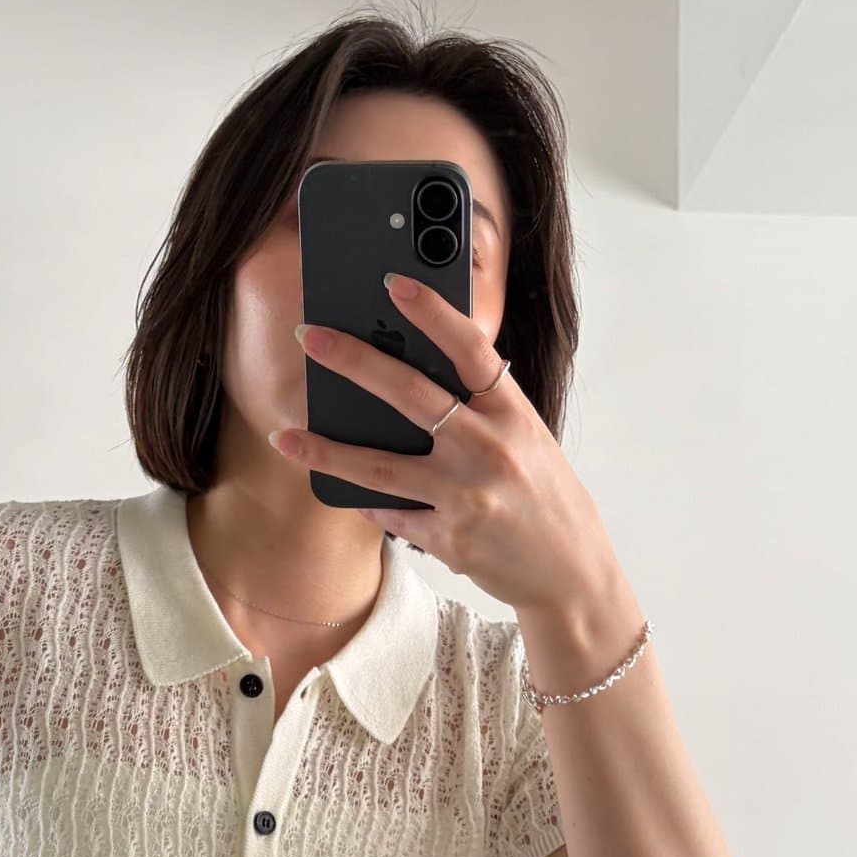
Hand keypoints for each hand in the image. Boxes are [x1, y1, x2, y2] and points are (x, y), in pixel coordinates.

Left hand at [270, 272, 617, 615]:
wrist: (571, 571)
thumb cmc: (545, 498)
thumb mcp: (528, 440)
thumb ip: (483, 411)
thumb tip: (417, 380)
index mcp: (513, 415)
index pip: (471, 350)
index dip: (432, 313)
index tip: (393, 284)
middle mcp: (491, 449)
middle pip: (411, 395)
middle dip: (354, 362)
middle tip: (310, 338)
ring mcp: (468, 497)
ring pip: (382, 467)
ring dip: (327, 450)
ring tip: (285, 436)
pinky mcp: (451, 540)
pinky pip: (393, 516)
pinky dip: (370, 504)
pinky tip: (348, 492)